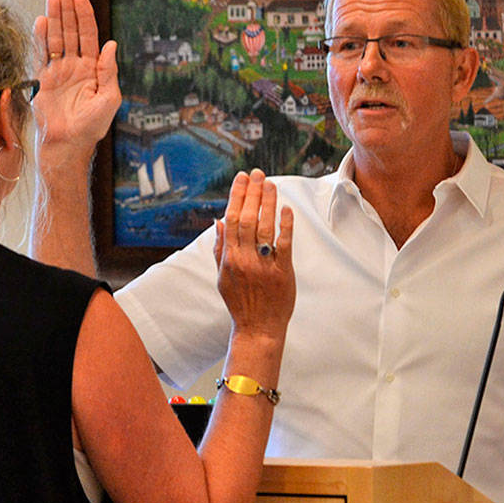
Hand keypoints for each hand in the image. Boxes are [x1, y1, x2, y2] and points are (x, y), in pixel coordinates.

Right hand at [32, 0, 120, 152]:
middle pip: (71, 32)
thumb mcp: (109, 98)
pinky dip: (40, 38)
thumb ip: (109, 71)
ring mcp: (58, 72)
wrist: (67, 144)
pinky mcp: (42, 80)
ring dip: (54, 19)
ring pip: (55, 39)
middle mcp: (75, 67)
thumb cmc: (91, 126)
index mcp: (92, 69)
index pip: (88, 37)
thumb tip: (112, 45)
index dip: (85, 17)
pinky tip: (40, 22)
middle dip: (68, 11)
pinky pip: (41, 55)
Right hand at [213, 170, 295, 340]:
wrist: (258, 329)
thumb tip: (218, 221)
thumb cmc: (240, 303)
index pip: (231, 219)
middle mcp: (244, 259)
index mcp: (229, 258)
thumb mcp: (222, 277)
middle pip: (246, 219)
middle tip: (257, 173)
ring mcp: (263, 265)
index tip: (241, 178)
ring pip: (263, 227)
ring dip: (267, 203)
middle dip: (252, 193)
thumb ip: (220, 248)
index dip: (236, 196)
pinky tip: (285, 209)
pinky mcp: (282, 272)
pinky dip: (284, 225)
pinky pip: (283, 244)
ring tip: (270, 183)